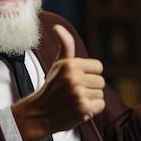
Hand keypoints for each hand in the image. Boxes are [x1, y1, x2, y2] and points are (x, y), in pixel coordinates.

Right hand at [12, 25, 105, 140]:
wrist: (39, 113)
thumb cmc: (51, 87)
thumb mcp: (58, 64)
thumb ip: (65, 45)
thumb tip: (58, 27)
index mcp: (70, 65)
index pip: (98, 67)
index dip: (90, 74)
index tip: (78, 79)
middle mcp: (74, 78)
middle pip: (101, 81)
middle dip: (90, 87)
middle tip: (75, 92)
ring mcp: (79, 94)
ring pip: (100, 93)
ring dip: (91, 98)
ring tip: (75, 100)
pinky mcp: (84, 108)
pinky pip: (101, 105)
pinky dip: (92, 109)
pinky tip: (79, 108)